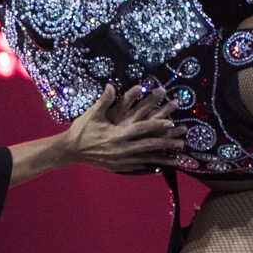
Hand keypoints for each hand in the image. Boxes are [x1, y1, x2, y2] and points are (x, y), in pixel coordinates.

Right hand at [64, 84, 186, 173]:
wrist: (70, 150)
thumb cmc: (81, 130)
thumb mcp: (93, 114)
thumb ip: (105, 100)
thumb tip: (111, 85)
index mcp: (117, 134)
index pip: (142, 129)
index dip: (157, 125)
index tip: (171, 123)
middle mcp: (121, 148)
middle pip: (149, 145)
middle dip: (167, 142)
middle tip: (182, 140)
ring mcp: (120, 160)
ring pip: (146, 158)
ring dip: (163, 157)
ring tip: (178, 158)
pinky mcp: (118, 166)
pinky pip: (138, 165)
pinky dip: (150, 164)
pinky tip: (160, 165)